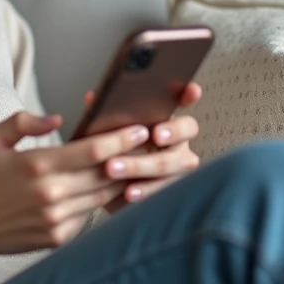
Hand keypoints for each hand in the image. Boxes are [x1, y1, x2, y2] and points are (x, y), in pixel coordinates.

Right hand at [0, 111, 151, 265]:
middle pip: (106, 173)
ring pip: (103, 196)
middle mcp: (51, 194)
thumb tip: (57, 118)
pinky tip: (111, 188)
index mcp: (36, 165)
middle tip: (150, 143)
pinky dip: (101, 201)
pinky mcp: (58, 237)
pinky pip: (90, 215)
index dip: (121, 139)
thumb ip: (22, 122)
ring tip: (139, 163)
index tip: (140, 129)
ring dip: (123, 180)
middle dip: (131, 157)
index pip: (92, 150)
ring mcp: (56, 218)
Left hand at [81, 83, 202, 212]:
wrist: (103, 193)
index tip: (190, 91)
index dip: (189, 94)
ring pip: (173, 163)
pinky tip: (129, 191)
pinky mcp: (170, 190)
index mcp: (162, 119)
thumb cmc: (110, 156)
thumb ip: (103, 116)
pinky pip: (164, 189)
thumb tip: (93, 99)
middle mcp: (177, 141)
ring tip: (115, 167)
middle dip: (171, 131)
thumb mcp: (105, 134)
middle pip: (187, 130)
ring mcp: (178, 167)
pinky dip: (145, 190)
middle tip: (154, 134)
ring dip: (143, 165)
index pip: (183, 101)